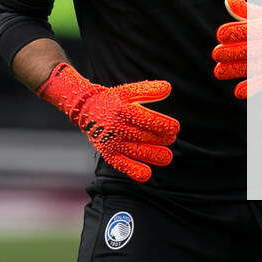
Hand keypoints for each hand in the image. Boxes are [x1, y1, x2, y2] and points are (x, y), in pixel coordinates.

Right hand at [37, 63, 179, 181]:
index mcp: (122, 109)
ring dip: (155, 156)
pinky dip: (134, 171)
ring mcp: (112, 142)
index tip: (175, 128)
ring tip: (166, 156)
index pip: (147, 119)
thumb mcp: (127, 91)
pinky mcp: (108, 154)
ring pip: (137, 152)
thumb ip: (148, 90)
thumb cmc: (113, 100)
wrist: (86, 110)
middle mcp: (116, 127)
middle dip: (162, 139)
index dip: (164, 125)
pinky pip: (122, 165)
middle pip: (145, 136)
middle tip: (171, 138)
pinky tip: (147, 173)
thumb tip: (168, 88)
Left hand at [211, 0, 261, 98]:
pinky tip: (237, 92)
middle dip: (233, 52)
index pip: (253, 30)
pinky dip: (253, 88)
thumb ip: (243, 9)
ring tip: (218, 71)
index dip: (236, 31)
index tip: (220, 34)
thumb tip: (228, 1)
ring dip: (236, 70)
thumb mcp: (259, 14)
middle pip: (252, 50)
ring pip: (255, 67)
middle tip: (216, 53)